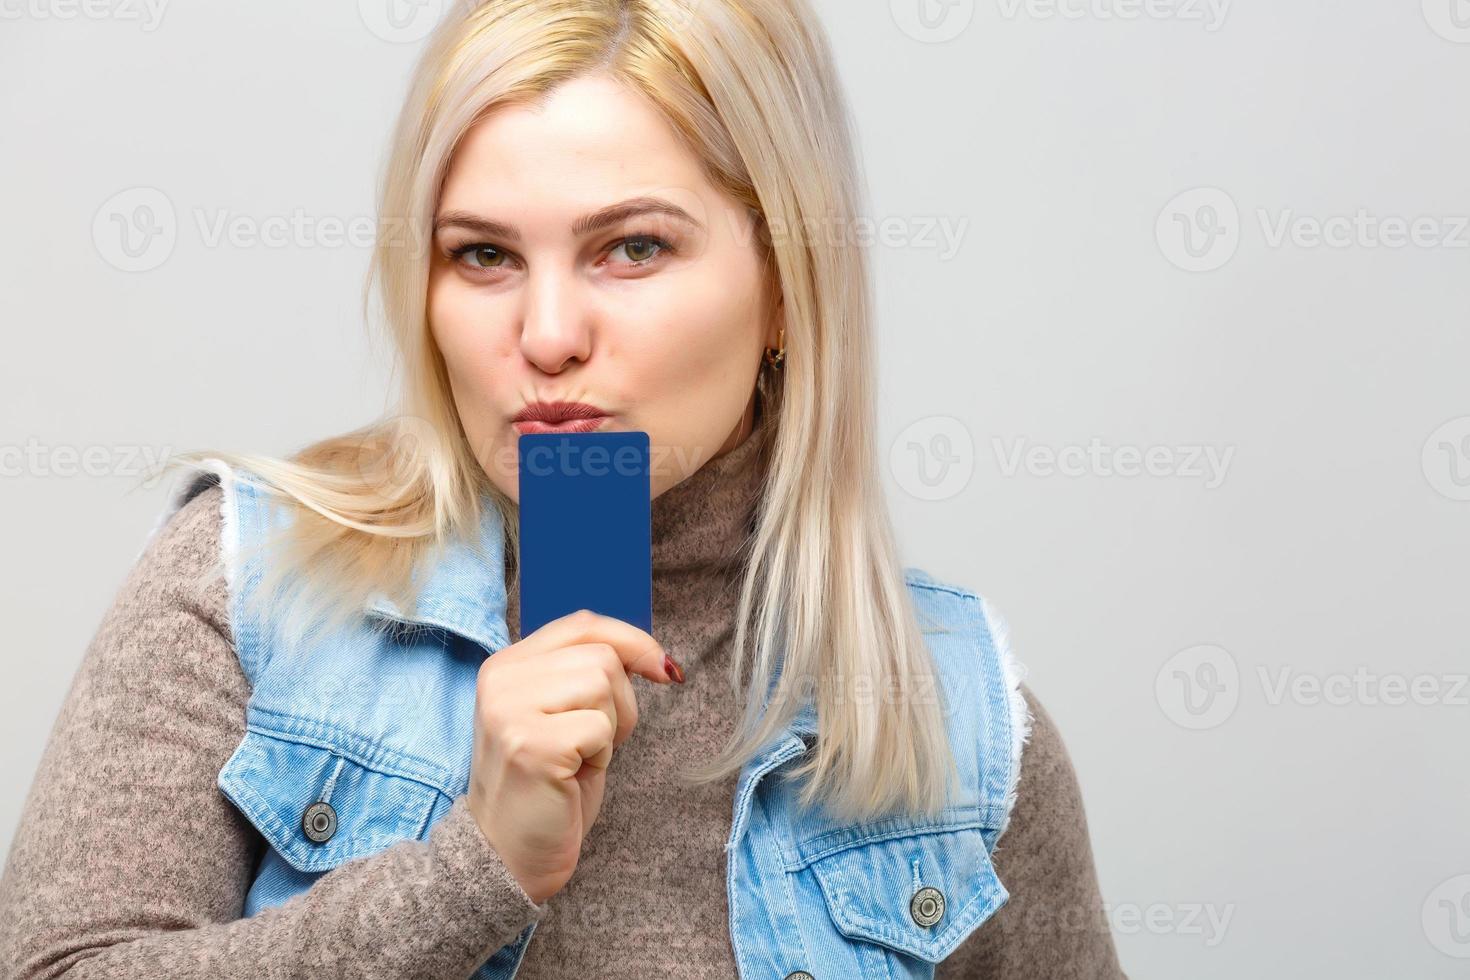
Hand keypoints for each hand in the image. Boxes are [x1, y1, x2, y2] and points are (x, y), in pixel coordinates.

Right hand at [466, 609, 681, 904]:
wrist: (508, 856)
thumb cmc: (547, 788)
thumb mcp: (563, 716)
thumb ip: (586, 674)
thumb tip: (656, 657)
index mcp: (507, 666)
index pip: (583, 625)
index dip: (633, 641)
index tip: (663, 670)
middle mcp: (501, 678)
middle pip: (602, 656)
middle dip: (621, 702)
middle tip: (596, 743)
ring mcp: (510, 709)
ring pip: (602, 682)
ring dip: (611, 727)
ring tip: (582, 757)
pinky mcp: (529, 742)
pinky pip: (599, 726)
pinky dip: (602, 754)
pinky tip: (574, 775)